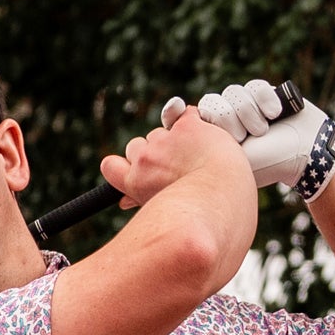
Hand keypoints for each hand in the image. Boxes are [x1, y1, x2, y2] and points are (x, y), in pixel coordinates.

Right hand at [100, 104, 241, 210]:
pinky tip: (206, 139)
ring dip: (174, 141)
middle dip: (152, 155)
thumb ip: (142, 202)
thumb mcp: (163, 217)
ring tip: (197, 159)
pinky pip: (185, 115)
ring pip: (160, 133)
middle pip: (136, 147)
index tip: (135, 170)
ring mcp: (165, 141)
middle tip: (176, 169)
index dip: (122, 166)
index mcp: (136, 183)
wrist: (224, 200)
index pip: (110, 166)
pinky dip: (194, 123)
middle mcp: (145, 160)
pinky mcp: (187, 125)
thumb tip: (125, 202)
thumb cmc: (200, 218)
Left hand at [164, 76, 333, 192]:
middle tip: (242, 137)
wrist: (307, 153)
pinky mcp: (263, 94)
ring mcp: (245, 107)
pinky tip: (276, 114)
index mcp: (213, 140)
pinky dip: (264, 99)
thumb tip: (155, 160)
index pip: (187, 119)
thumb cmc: (269, 164)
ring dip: (249, 112)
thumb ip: (197, 157)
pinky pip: (253, 85)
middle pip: (211, 104)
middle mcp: (227, 122)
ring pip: (233, 93)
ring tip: (263, 130)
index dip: (177, 112)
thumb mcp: (229, 165)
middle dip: (228, 119)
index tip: (173, 107)